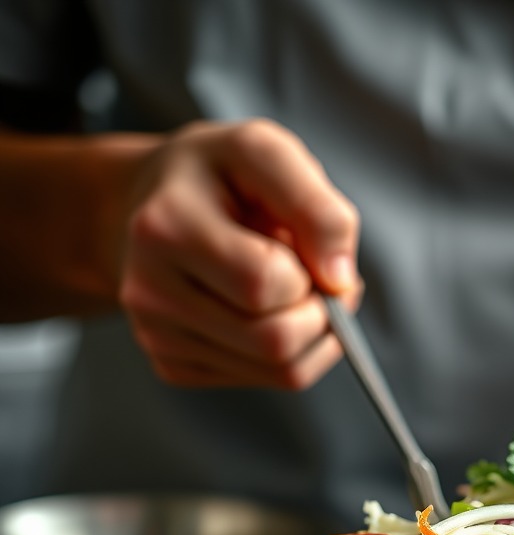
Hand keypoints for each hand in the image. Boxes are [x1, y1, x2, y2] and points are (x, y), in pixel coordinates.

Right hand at [118, 119, 362, 388]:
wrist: (152, 200)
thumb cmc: (218, 176)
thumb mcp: (267, 152)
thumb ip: (316, 208)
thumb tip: (341, 280)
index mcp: (165, 228)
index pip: (266, 283)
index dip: (308, 272)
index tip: (307, 250)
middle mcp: (150, 291)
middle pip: (275, 342)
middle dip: (319, 315)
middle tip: (315, 281)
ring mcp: (158, 336)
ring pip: (279, 372)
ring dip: (312, 335)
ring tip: (293, 290)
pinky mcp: (174, 365)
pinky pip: (264, 381)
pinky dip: (289, 352)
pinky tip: (266, 311)